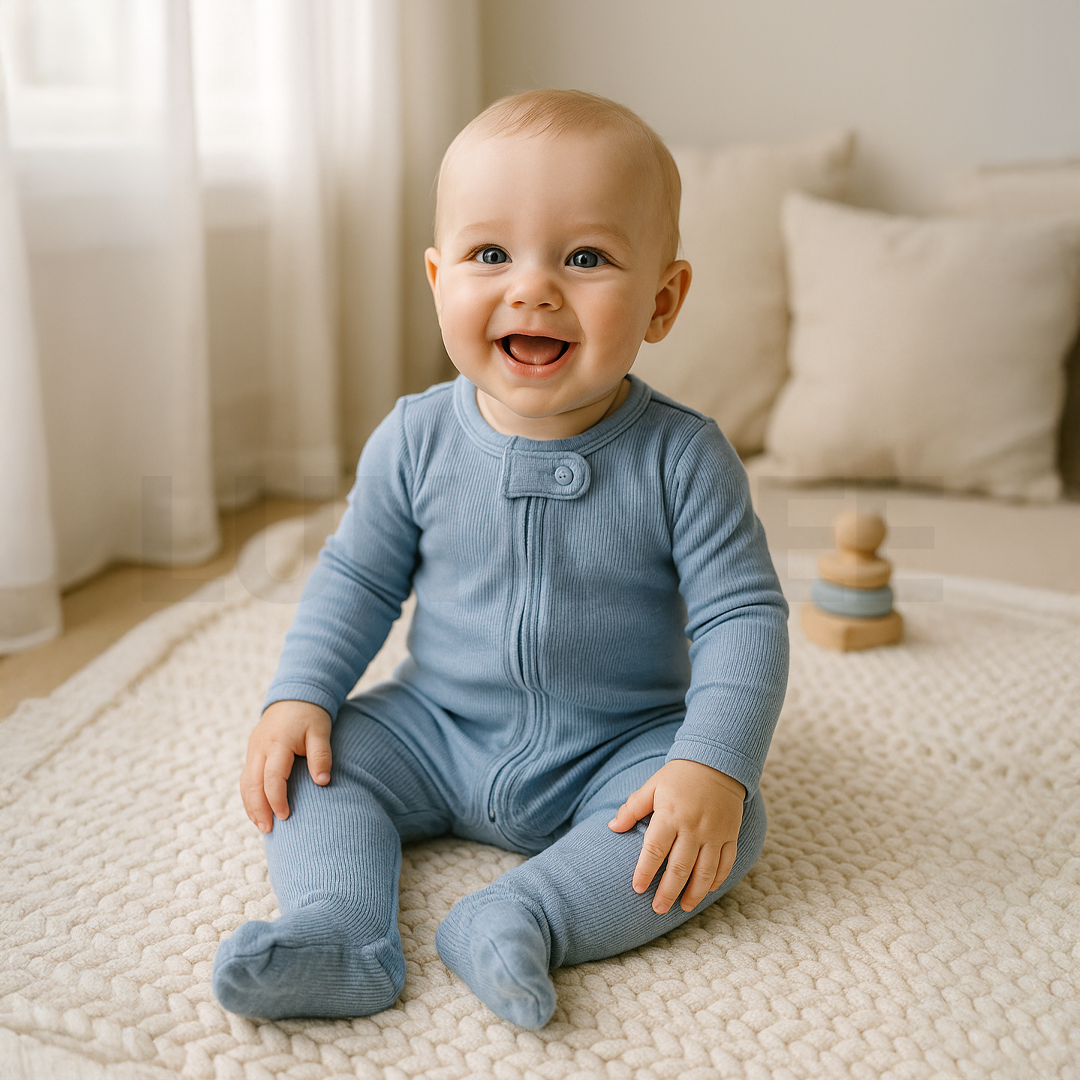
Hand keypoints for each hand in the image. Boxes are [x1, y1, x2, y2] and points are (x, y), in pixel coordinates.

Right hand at [240, 700, 331, 832]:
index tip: (285, 816)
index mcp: (277, 743)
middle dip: (258, 809)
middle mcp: (260, 747)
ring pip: (245, 782)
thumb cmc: (311, 715)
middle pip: (252, 783)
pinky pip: (246, 778)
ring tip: (261, 826)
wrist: (295, 695)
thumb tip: (323, 782)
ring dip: (251, 805)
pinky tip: (257, 810)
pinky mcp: (252, 752)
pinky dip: (249, 796)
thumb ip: (321, 756)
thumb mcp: (321, 732)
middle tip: (268, 830)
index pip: (272, 777)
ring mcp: (253, 750)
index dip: (276, 798)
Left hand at [608, 759, 744, 913]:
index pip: (655, 850)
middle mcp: (693, 827)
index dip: (645, 872)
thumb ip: (632, 808)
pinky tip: (706, 892)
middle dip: (668, 892)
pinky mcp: (730, 835)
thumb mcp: (653, 786)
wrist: (718, 762)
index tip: (638, 889)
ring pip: (705, 872)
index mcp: (671, 815)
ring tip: (683, 908)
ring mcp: (714, 833)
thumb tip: (612, 827)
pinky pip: (725, 864)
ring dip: (693, 893)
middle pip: (679, 868)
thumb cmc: (679, 776)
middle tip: (657, 909)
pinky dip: (716, 881)